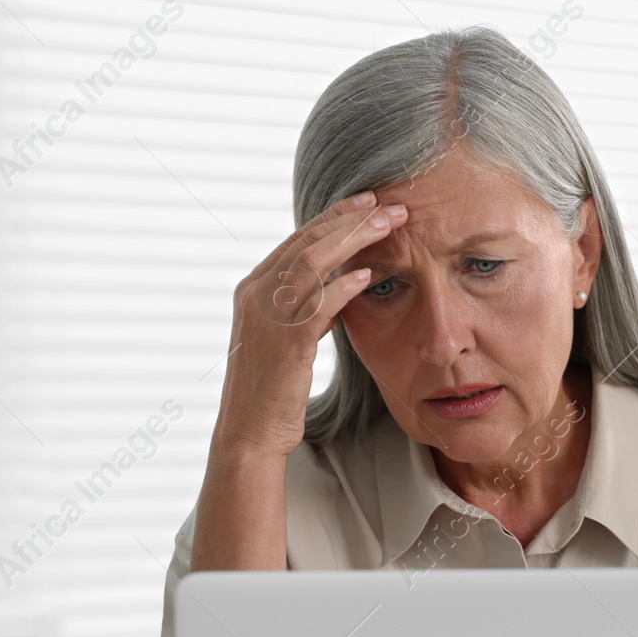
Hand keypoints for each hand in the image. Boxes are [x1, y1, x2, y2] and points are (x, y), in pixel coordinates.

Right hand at [215, 190, 407, 458]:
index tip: (366, 203)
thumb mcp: (289, 338)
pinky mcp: (283, 343)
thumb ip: (308, 308)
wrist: (250, 433)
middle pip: (306, 242)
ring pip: (310, 263)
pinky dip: (342, 286)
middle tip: (386, 204)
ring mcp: (266, 317)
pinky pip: (315, 305)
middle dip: (349, 219)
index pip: (297, 240)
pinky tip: (369, 275)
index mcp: (254, 289)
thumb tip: (339, 284)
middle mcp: (255, 294)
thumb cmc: (274, 389)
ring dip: (352, 240)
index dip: (333, 217)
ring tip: (387, 226)